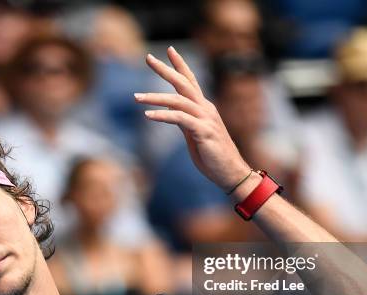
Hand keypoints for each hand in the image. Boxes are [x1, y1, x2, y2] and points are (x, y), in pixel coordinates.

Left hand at [135, 46, 249, 190]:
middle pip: (183, 83)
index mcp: (204, 108)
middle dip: (165, 69)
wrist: (230, 172)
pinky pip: (180, 119)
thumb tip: (168, 106)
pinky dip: (163, 115)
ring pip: (178, 100)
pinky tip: (148, 115)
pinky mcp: (203, 132)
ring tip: (136, 97)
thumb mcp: (193, 134)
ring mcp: (206, 119)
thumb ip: (183, 118)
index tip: (170, 50)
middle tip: (148, 57)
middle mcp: (206, 109)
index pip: (191, 81)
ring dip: (155, 97)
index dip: (180, 65)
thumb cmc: (212, 155)